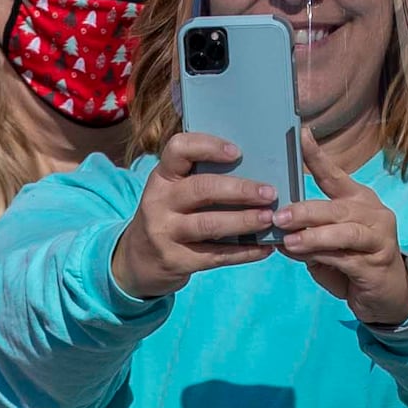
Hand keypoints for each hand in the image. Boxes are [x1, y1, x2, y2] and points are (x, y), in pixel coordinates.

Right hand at [111, 132, 276, 298]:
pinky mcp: (176, 260)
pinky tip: (264, 247)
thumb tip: (256, 170)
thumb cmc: (169, 215)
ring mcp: (165, 233)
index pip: (178, 150)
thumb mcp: (172, 192)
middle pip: (201, 189)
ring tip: (268, 218)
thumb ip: (200, 178)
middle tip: (269, 193)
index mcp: (162, 177)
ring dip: (244, 221)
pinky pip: (215, 256)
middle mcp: (159, 202)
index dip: (208, 147)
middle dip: (240, 190)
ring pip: (209, 225)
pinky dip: (244, 252)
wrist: (138, 260)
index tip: (237, 152)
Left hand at [272, 129, 407, 325]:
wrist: (387, 295)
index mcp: (358, 200)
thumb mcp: (327, 246)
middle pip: (336, 207)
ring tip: (289, 241)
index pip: (335, 175)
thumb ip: (307, 235)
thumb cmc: (353, 263)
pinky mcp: (378, 261)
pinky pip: (346, 256)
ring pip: (343, 231)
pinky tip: (305, 257)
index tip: (300, 134)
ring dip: (314, 236)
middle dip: (304, 210)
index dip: (317, 156)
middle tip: (278, 216)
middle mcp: (372, 212)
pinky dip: (322, 256)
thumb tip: (277, 228)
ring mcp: (379, 236)